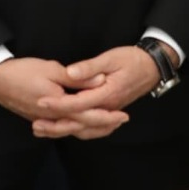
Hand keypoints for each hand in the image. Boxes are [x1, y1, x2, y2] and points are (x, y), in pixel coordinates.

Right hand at [0, 56, 123, 138]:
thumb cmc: (22, 72)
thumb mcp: (52, 69)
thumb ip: (77, 78)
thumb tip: (100, 81)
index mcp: (58, 107)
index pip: (88, 116)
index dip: (107, 116)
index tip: (123, 115)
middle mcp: (52, 119)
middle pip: (82, 128)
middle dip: (103, 126)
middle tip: (120, 122)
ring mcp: (44, 121)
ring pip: (72, 130)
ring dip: (90, 129)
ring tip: (106, 126)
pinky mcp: (38, 119)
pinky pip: (61, 128)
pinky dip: (74, 128)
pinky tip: (79, 125)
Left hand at [45, 46, 163, 137]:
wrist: (152, 67)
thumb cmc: (132, 60)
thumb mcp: (111, 58)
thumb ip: (89, 68)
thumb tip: (70, 73)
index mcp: (107, 94)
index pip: (78, 103)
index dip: (58, 103)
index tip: (41, 101)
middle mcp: (108, 108)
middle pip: (79, 123)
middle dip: (56, 125)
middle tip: (36, 126)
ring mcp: (109, 112)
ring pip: (85, 130)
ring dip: (64, 131)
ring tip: (43, 130)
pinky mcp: (109, 113)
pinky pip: (92, 129)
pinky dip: (77, 131)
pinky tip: (64, 129)